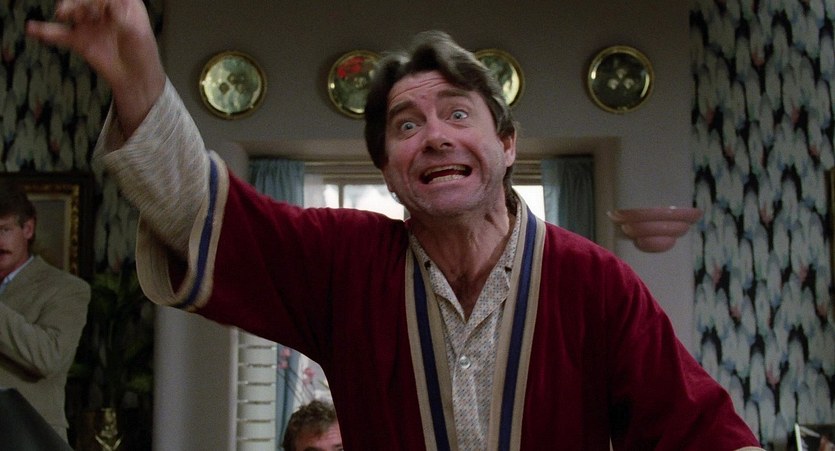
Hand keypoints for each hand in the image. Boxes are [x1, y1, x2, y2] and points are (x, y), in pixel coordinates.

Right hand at [26, 0, 165, 135]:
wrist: (136, 79)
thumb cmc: (143, 54)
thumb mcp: (138, 34)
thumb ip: (123, 20)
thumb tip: (111, 7)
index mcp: (123, 4)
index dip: (96, 0)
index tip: (97, 8)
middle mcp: (104, 11)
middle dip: (78, 1)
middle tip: (71, 8)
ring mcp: (90, 24)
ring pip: (73, 11)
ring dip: (67, 9)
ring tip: (63, 13)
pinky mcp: (80, 40)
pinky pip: (60, 33)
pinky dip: (46, 31)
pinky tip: (32, 29)